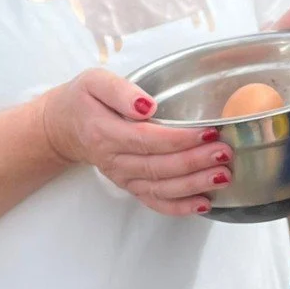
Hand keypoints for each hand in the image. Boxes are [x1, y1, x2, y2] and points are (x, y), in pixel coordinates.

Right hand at [41, 70, 229, 217]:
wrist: (65, 126)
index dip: (179, 139)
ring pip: (160, 187)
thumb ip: (120, 91)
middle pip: (158, 166)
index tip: (208, 133)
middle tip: (224, 153)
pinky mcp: (130, 186)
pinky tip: (204, 203)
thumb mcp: (94, 81)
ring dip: (194, 184)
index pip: (146, 139)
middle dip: (194, 162)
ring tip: (223, 176)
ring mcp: (123, 177)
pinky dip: (179, 207)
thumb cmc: (84, 100)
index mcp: (104, 132)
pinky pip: (154, 202)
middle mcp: (114, 160)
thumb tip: (147, 106)